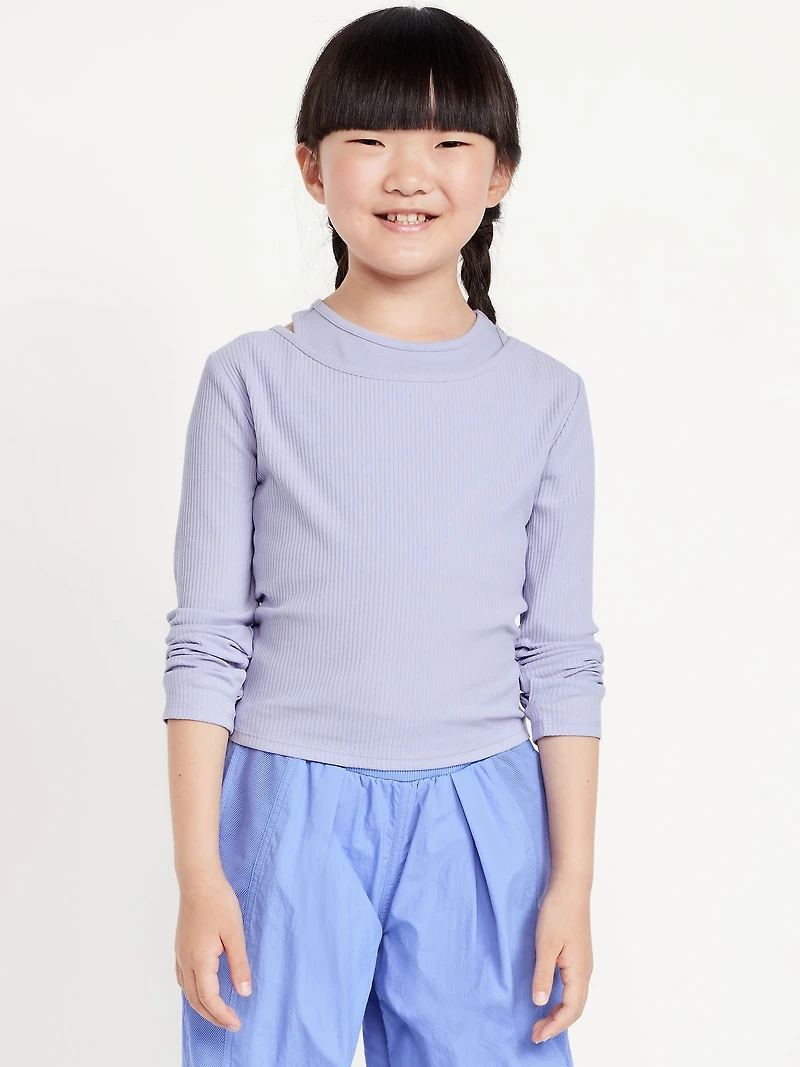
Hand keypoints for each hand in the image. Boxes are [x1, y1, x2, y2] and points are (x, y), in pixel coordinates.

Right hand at [174, 869, 252, 1030]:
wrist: (198, 880)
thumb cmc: (218, 902)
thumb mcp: (235, 933)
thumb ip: (239, 964)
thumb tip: (244, 992)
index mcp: (200, 959)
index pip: (209, 998)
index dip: (223, 1015)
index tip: (237, 1023)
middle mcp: (186, 961)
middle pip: (196, 1000)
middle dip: (213, 1016)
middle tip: (231, 1024)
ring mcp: (180, 954)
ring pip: (187, 991)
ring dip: (202, 1006)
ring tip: (219, 1012)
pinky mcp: (180, 947)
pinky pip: (183, 979)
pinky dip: (194, 992)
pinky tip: (203, 989)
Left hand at [530, 880, 592, 1044]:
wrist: (570, 887)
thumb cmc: (558, 912)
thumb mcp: (546, 944)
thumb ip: (543, 974)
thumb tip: (540, 1002)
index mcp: (579, 972)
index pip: (570, 1010)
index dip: (554, 1026)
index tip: (536, 1035)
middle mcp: (585, 971)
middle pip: (575, 1008)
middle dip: (557, 1024)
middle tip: (536, 1033)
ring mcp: (582, 963)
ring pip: (575, 998)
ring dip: (559, 1013)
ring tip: (541, 1020)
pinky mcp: (577, 955)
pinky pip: (572, 986)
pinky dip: (561, 999)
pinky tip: (548, 995)